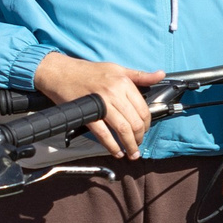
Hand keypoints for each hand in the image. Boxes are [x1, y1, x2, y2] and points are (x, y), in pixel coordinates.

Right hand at [32, 52, 163, 158]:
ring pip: (122, 129)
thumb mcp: (117, 69)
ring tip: (132, 153)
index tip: (145, 130)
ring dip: (129, 144)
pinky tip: (117, 152)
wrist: (61, 72)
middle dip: (139, 137)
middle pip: (134, 122)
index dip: (147, 124)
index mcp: (124, 83)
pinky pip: (103, 133)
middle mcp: (115, 93)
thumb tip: (161, 74)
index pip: (143, 109)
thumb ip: (140, 76)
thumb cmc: (89, 71)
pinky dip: (112, 145)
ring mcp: (101, 104)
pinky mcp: (88, 114)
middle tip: (139, 144)